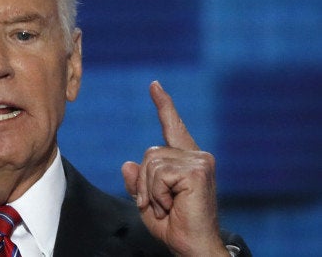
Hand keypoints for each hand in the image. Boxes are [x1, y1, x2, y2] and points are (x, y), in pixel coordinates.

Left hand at [121, 81, 228, 255]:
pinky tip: (171, 205)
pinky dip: (157, 193)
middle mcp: (196, 156)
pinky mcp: (197, 170)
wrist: (192, 246)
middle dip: (144, 182)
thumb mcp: (147, 202)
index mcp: (185, 160)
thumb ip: (138, 182)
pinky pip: (158, 173)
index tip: (154, 86)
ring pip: (151, 162)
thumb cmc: (174, 226)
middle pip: (149, 153)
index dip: (163, 106)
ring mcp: (199, 161)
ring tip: (166, 206)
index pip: (172, 127)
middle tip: (158, 204)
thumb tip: (128, 163)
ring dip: (150, 190)